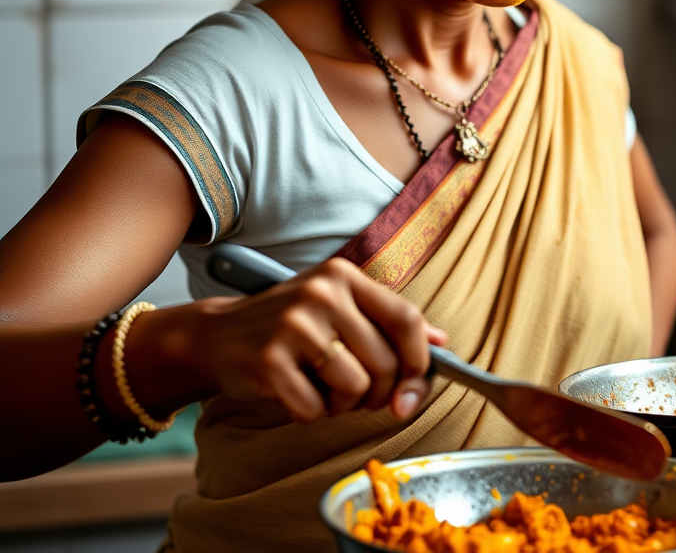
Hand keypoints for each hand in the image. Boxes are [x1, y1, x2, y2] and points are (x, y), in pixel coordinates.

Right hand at [187, 258, 445, 422]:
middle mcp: (323, 293)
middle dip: (379, 392)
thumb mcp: (342, 307)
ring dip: (344, 404)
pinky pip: (315, 409)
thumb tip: (441, 343)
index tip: (412, 385)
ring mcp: (294, 324)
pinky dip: (311, 414)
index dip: (419, 360)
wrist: (219, 334)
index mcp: (345, 277)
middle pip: (385, 362)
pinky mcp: (269, 360)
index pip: (406, 319)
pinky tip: (295, 394)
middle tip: (356, 392)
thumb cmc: (292, 325)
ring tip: (322, 388)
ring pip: (356, 388)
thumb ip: (390, 322)